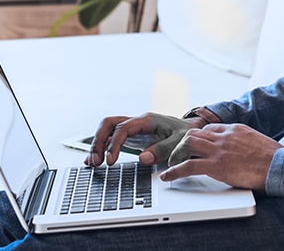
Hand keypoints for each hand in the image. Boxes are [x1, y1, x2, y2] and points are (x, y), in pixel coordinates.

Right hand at [85, 112, 206, 166]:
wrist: (191, 131)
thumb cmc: (186, 135)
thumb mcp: (180, 142)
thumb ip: (163, 149)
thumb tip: (143, 158)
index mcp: (147, 120)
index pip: (123, 128)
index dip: (114, 144)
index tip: (110, 161)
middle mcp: (137, 122)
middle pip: (109, 124)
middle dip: (99, 141)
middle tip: (96, 162)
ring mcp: (133, 128)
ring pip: (107, 130)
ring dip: (98, 144)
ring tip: (92, 163)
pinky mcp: (132, 137)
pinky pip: (112, 138)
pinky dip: (102, 148)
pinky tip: (94, 161)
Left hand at [161, 123, 282, 192]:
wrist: (280, 165)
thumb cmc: (274, 158)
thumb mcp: (258, 142)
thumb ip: (246, 143)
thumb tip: (244, 150)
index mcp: (236, 129)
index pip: (210, 128)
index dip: (199, 137)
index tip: (193, 144)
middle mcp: (225, 136)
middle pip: (195, 134)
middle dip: (183, 143)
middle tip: (174, 152)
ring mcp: (219, 150)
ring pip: (188, 145)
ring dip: (175, 154)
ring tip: (167, 162)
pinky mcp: (217, 165)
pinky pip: (189, 166)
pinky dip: (174, 171)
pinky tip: (167, 176)